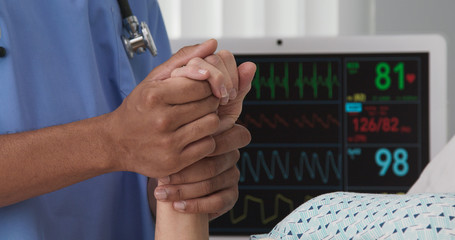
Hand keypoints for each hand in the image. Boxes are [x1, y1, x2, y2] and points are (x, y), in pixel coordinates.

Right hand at [105, 40, 238, 177]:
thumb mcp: (154, 79)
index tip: (200, 88)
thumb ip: (184, 59)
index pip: (201, 83)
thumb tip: (212, 44)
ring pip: (212, 124)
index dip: (205, 84)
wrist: (116, 142)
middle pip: (209, 103)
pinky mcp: (175, 162)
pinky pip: (208, 145)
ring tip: (196, 119)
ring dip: (209, 120)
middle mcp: (161, 120)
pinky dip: (205, 140)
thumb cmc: (138, 108)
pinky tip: (192, 136)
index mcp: (154, 95)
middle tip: (199, 104)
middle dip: (209, 101)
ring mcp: (168, 143)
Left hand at [153, 124, 250, 219]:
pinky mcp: (232, 195)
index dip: (200, 148)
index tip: (173, 153)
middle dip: (184, 173)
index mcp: (224, 134)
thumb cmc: (175, 153)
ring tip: (161, 194)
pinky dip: (195, 205)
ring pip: (211, 184)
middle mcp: (232, 154)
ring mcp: (233, 175)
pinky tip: (177, 206)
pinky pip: (217, 202)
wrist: (174, 181)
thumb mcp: (178, 140)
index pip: (218, 138)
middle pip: (212, 164)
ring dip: (183, 191)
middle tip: (162, 178)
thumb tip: (172, 123)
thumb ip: (181, 134)